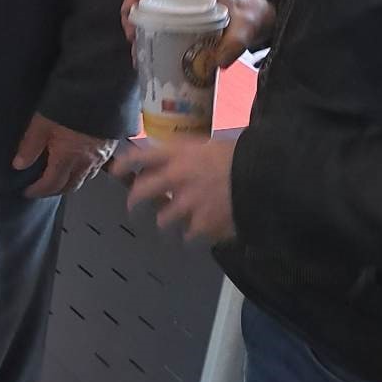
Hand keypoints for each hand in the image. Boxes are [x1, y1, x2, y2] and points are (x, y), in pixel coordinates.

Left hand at [12, 111, 116, 198]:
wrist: (101, 91)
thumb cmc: (69, 105)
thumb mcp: (42, 123)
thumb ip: (30, 145)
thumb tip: (19, 165)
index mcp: (67, 159)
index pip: (51, 184)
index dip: (38, 191)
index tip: (27, 192)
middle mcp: (86, 162)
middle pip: (70, 186)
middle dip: (55, 191)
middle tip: (42, 190)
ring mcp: (101, 156)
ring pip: (85, 178)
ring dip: (71, 183)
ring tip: (59, 179)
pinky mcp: (110, 147)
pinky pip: (96, 168)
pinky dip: (85, 173)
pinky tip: (80, 165)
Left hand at [110, 135, 235, 243]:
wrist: (265, 180)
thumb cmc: (245, 156)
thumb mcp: (217, 144)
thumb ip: (197, 152)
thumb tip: (191, 156)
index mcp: (180, 153)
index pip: (143, 155)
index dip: (126, 163)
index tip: (116, 170)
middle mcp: (177, 178)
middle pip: (143, 191)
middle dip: (134, 199)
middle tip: (132, 206)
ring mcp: (187, 204)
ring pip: (163, 218)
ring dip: (165, 220)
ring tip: (167, 224)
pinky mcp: (202, 225)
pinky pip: (188, 236)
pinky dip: (191, 236)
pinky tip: (194, 237)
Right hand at [120, 0, 276, 66]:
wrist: (260, 14)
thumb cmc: (251, 12)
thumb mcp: (246, 26)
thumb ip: (234, 43)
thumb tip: (217, 63)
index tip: (129, 12)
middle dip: (133, 18)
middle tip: (132, 39)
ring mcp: (182, 9)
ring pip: (152, 15)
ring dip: (141, 32)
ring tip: (139, 53)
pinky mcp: (184, 22)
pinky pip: (163, 27)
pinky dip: (154, 41)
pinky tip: (154, 58)